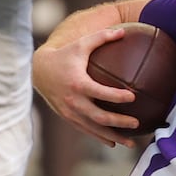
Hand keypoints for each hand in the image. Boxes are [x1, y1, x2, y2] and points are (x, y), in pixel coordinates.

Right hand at [32, 25, 143, 146]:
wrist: (39, 71)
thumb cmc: (64, 55)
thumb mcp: (81, 44)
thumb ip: (102, 37)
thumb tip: (124, 31)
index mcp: (78, 83)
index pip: (100, 93)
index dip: (117, 96)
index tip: (133, 97)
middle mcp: (73, 101)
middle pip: (99, 116)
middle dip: (119, 122)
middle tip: (136, 123)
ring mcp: (70, 112)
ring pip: (94, 128)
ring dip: (113, 136)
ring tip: (131, 144)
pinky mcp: (68, 118)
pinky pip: (86, 130)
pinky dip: (100, 137)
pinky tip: (114, 142)